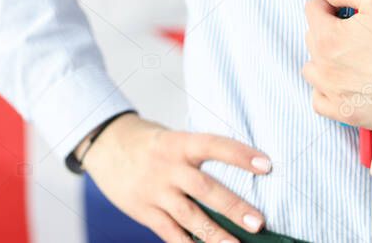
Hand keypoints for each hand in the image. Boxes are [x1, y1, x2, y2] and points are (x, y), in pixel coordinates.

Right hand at [81, 113, 271, 242]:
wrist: (104, 145)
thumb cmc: (148, 142)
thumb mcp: (172, 138)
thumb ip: (197, 157)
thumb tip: (235, 183)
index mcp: (177, 144)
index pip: (212, 145)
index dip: (239, 154)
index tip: (266, 165)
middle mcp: (166, 167)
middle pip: (204, 188)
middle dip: (233, 206)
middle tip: (258, 222)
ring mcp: (154, 191)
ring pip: (189, 217)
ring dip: (216, 234)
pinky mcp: (144, 211)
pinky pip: (170, 233)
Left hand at [303, 0, 371, 130]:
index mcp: (327, 37)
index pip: (313, 8)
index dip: (330, 2)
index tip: (345, 7)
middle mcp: (324, 67)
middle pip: (313, 37)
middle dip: (330, 28)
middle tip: (357, 30)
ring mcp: (334, 93)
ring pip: (313, 70)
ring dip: (324, 59)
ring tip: (348, 56)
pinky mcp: (348, 113)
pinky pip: (320, 101)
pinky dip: (326, 91)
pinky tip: (341, 83)